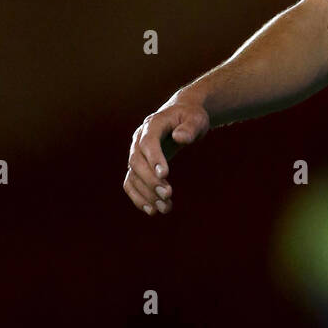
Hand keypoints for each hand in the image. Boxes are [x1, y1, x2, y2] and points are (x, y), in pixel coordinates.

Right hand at [123, 97, 209, 215]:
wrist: (180, 117)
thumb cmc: (190, 117)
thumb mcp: (196, 119)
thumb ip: (190, 128)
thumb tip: (180, 138)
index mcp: (152, 125)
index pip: (148, 142)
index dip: (154, 158)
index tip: (165, 175)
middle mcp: (139, 139)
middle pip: (137, 161)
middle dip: (151, 181)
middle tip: (168, 195)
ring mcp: (136, 153)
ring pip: (133, 176)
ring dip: (146, 194)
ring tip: (165, 208)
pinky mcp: (138, 166)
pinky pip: (131, 183)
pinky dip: (139, 198)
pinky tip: (152, 210)